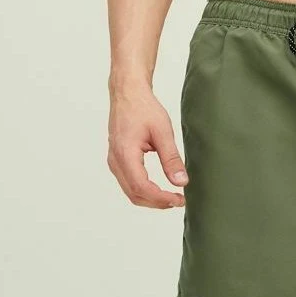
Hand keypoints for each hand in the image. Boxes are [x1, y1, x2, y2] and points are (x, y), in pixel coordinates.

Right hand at [107, 84, 187, 207]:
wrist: (127, 93)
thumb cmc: (143, 108)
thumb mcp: (163, 132)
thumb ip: (172, 158)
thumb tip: (181, 182)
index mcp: (125, 153)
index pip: (141, 187)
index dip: (161, 198)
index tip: (179, 199)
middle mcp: (115, 161)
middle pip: (135, 194)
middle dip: (158, 203)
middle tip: (179, 201)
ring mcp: (114, 162)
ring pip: (131, 192)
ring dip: (151, 199)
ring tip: (172, 197)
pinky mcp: (117, 161)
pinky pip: (129, 184)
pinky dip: (145, 192)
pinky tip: (160, 190)